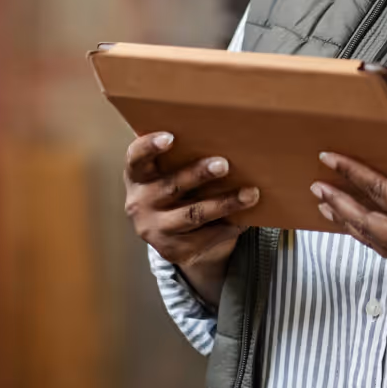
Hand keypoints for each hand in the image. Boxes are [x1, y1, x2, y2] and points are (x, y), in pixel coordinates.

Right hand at [123, 131, 258, 306]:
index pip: (136, 158)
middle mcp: (141, 203)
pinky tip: (247, 218)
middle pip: (171, 186)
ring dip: (224, 203)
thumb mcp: (169, 172)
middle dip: (199, 174)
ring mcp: (156, 229)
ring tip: (251, 193)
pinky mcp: (174, 250)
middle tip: (224, 164)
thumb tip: (227, 137)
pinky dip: (229, 226)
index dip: (149, 147)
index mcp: (138, 177)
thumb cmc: (176, 187)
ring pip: (193, 215)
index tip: (170, 137)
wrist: (170, 235)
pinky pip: (206, 237)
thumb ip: (183, 156)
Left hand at [311, 134, 386, 287]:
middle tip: (316, 187)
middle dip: (340, 203)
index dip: (353, 173)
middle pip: (367, 223)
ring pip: (376, 243)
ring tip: (329, 209)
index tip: (330, 159)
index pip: (381, 192)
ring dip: (351, 225)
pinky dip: (374, 240)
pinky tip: (366, 230)